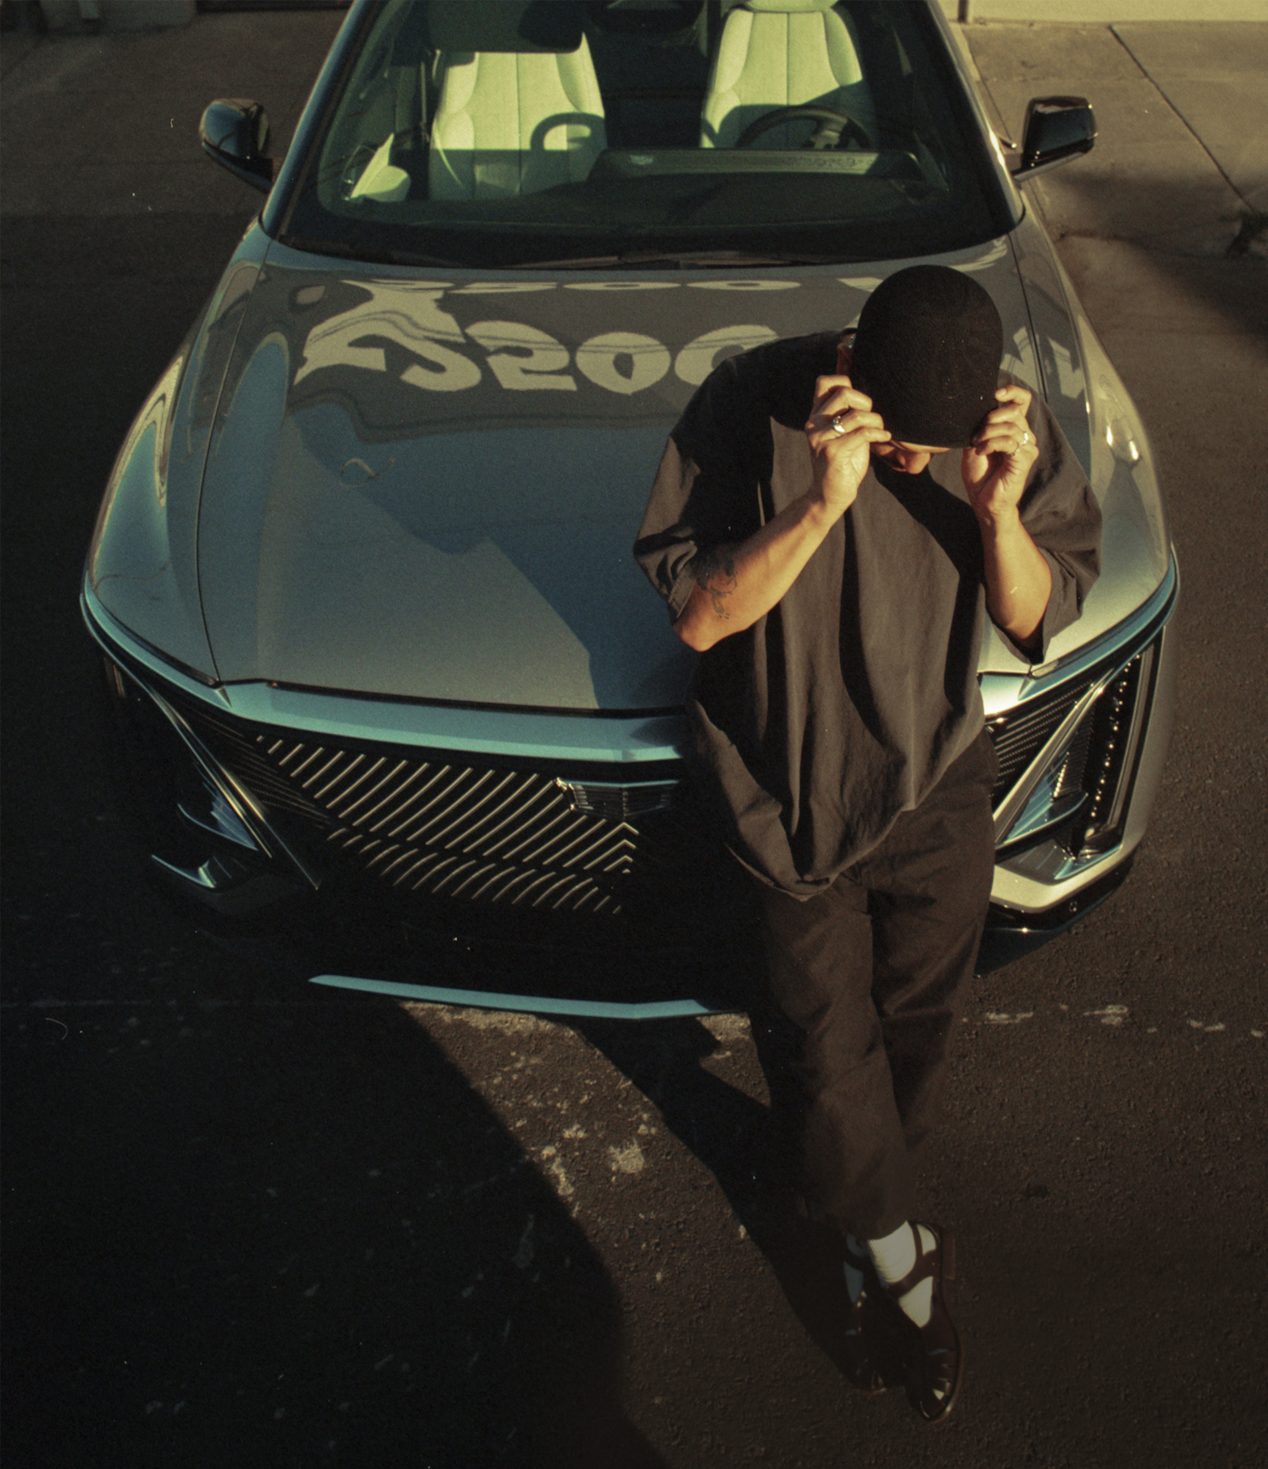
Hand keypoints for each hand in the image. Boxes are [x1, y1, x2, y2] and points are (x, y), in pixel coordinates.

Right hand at [804, 374, 890, 516]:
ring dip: (876, 421)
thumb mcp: (845, 433)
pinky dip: (879, 433)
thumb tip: (867, 393)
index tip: (859, 401)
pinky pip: (863, 433)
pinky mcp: (832, 452)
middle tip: (872, 418)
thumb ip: (849, 413)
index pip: (824, 382)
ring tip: (881, 430)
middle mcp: (814, 423)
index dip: (845, 381)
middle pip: (844, 392)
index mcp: (816, 416)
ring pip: (857, 415)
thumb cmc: (843, 463)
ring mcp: (821, 437)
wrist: (831, 495)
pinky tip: (884, 437)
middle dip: (866, 402)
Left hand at [961, 384, 1038, 521]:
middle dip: (992, 417)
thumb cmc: (979, 475)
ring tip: (977, 445)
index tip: (996, 393)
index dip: (1013, 392)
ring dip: (988, 433)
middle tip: (977, 434)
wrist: (983, 502)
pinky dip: (992, 444)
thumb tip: (976, 409)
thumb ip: (980, 426)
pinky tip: (982, 452)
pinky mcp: (1025, 459)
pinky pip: (1009, 441)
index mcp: (1014, 429)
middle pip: (1015, 410)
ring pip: (1010, 426)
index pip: (1022, 401)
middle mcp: (1024, 436)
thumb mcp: (974, 445)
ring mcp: (1027, 447)